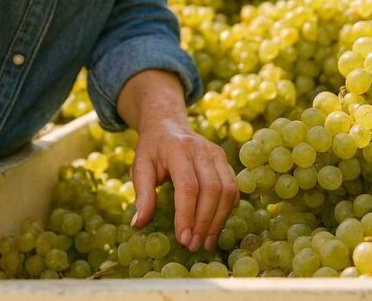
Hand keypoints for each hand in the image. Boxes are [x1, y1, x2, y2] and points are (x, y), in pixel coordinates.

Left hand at [130, 117, 239, 252]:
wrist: (167, 125)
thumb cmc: (152, 149)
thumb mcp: (140, 167)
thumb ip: (142, 194)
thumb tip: (138, 224)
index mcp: (178, 148)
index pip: (188, 186)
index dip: (187, 215)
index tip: (182, 239)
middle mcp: (201, 148)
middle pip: (211, 189)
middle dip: (204, 222)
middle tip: (193, 245)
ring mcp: (216, 153)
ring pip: (227, 190)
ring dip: (218, 221)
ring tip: (205, 243)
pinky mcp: (224, 160)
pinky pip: (233, 188)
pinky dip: (227, 210)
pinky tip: (215, 226)